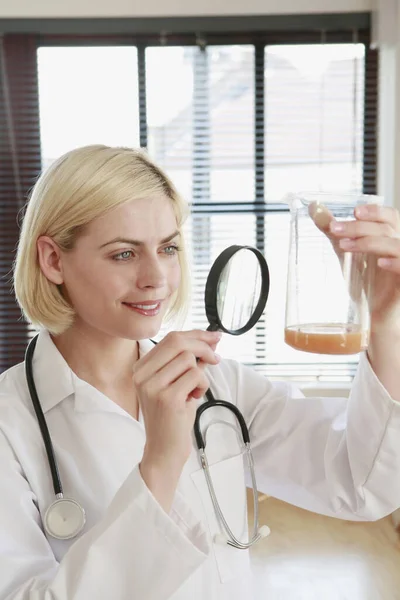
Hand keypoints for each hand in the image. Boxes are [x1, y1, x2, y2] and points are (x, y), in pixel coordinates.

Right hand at [133, 330, 220, 471]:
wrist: (164, 449)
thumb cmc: (172, 416)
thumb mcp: (178, 382)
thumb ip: (190, 361)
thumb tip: (211, 339)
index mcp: (141, 368)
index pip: (171, 338)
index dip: (196, 335)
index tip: (214, 337)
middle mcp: (142, 374)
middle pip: (178, 342)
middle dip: (203, 346)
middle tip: (216, 358)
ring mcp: (152, 386)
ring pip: (189, 359)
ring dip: (201, 374)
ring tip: (194, 391)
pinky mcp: (167, 398)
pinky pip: (195, 375)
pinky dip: (202, 385)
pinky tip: (193, 398)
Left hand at [310, 202, 399, 331]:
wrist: (373, 315)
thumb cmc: (365, 283)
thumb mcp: (346, 254)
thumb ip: (334, 232)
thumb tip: (315, 209)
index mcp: (388, 239)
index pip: (390, 217)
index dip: (375, 211)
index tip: (354, 212)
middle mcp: (398, 248)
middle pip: (386, 228)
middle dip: (359, 226)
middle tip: (335, 228)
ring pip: (396, 245)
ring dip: (370, 242)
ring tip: (344, 246)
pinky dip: (396, 263)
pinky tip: (380, 263)